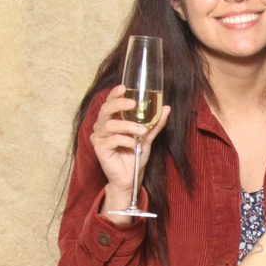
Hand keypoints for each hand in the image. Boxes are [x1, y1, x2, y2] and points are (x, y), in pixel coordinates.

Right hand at [91, 85, 170, 199]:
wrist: (131, 178)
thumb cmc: (135, 156)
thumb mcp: (148, 138)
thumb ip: (155, 123)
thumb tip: (166, 108)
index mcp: (112, 120)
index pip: (110, 102)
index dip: (115, 93)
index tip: (124, 87)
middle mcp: (103, 126)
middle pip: (105, 109)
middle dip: (119, 104)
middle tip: (132, 103)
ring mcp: (99, 137)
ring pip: (109, 124)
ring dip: (127, 125)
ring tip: (141, 130)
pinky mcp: (99, 148)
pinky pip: (111, 139)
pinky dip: (125, 140)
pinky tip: (133, 145)